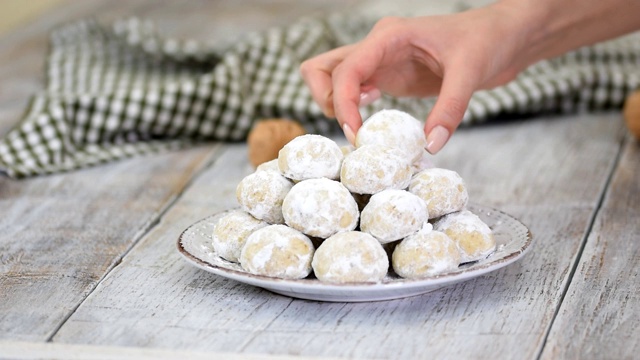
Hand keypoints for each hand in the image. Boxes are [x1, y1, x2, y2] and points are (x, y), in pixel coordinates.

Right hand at [300, 3, 529, 152]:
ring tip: (363, 126)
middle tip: (354, 128)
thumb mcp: (471, 72)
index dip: (343, 104)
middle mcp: (376, 46)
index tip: (358, 135)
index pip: (346, 70)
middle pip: (321, 69)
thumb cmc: (488, 41)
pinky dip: (351, 109)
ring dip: (336, 106)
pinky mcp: (386, 76)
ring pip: (331, 79)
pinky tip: (374, 121)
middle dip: (327, 102)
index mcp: (389, 36)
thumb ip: (450, 108)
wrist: (503, 38)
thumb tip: (430, 146)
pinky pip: (351, 91)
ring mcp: (379, 61)